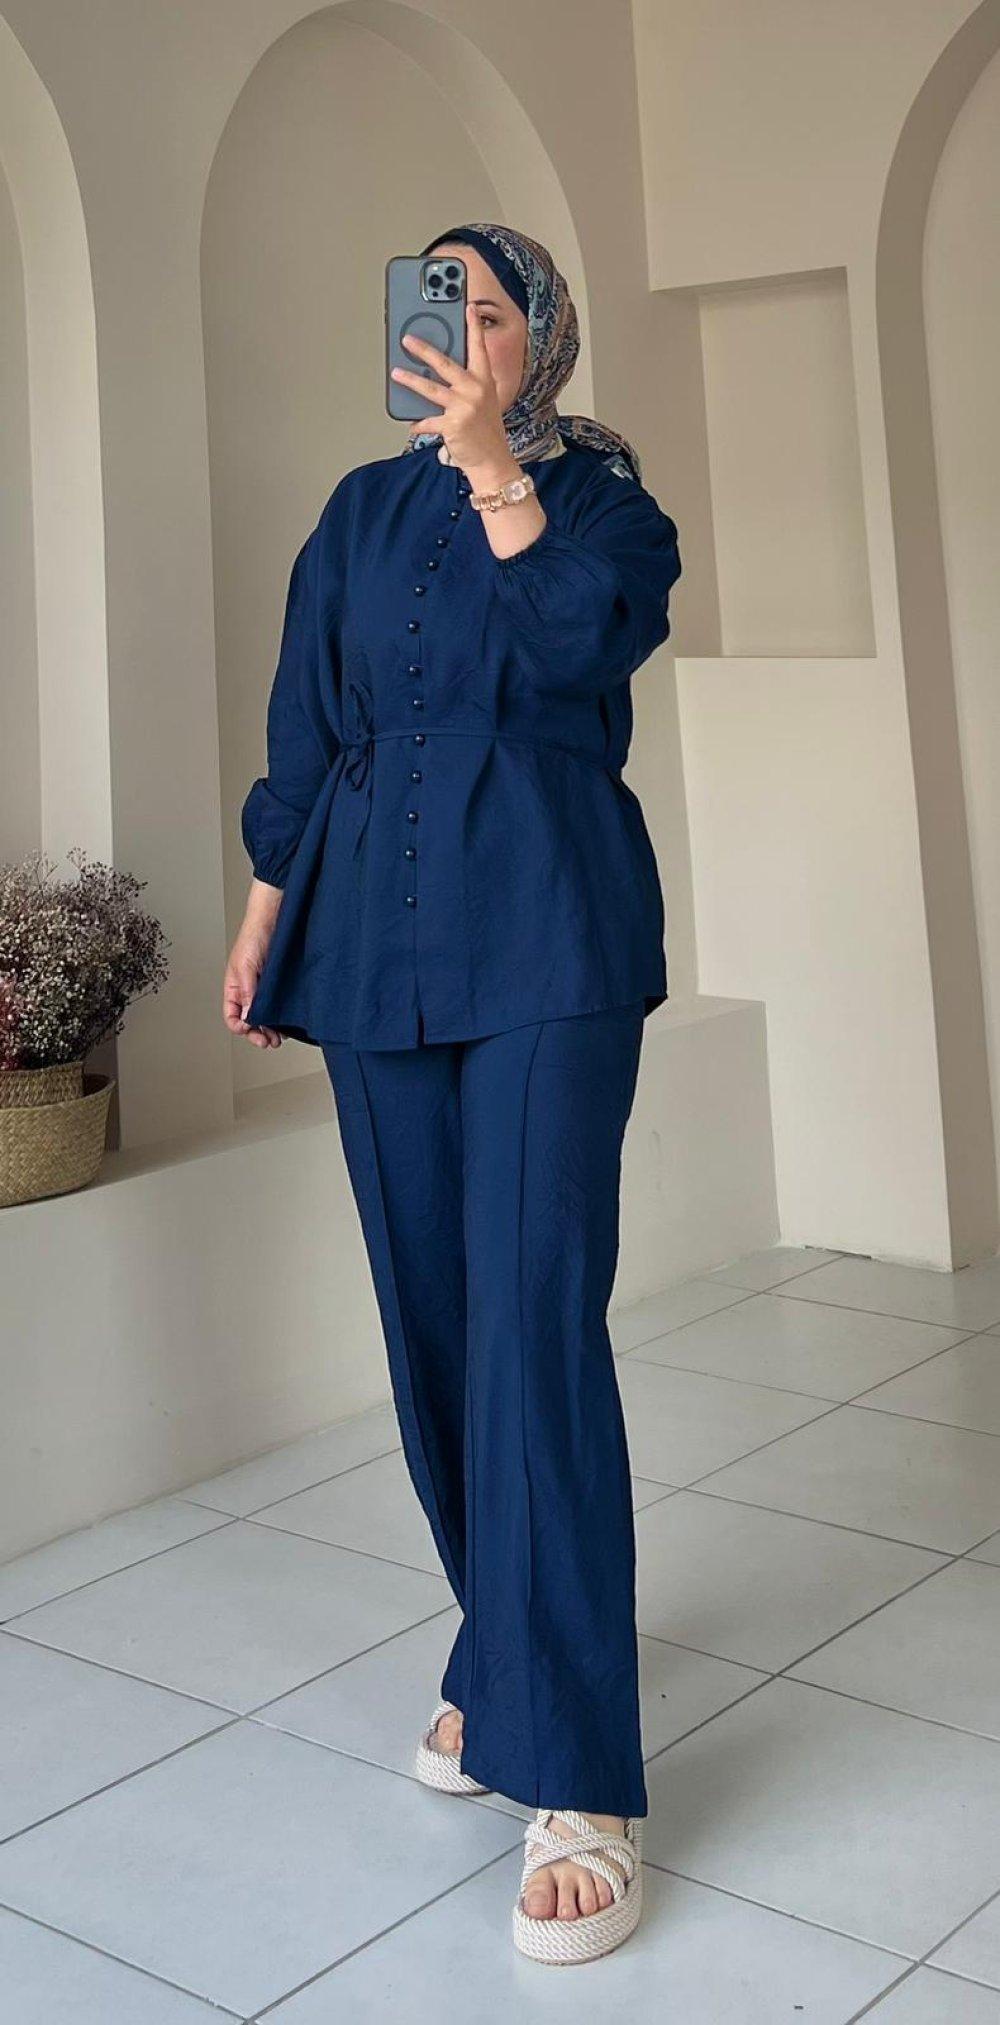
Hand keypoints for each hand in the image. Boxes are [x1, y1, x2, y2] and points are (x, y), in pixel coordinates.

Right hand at [223, 919, 281, 1047]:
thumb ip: (246, 993)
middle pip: (248, 1021)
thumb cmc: (253, 936)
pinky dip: (280, 1018)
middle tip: (269, 1042)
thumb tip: (247, 1017)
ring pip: (263, 1017)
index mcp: (234, 988)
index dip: (240, 1027)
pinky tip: (285, 1023)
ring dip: (269, 1029)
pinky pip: (277, 1007)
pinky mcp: (279, 986)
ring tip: (278, 1038)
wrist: (274, 919)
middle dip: (257, 1034)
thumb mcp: (246, 967)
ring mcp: (264, 989)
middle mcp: (247, 991)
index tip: (252, 1032)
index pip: (232, 1016)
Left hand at [391, 305, 514, 477]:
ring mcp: (464, 407)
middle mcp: (475, 391)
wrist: (492, 461)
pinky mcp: (453, 425)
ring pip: (431, 389)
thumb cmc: (486, 430)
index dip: (473, 326)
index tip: (467, 307)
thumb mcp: (484, 400)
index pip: (479, 348)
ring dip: (410, 380)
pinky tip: (411, 422)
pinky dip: (418, 423)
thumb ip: (469, 383)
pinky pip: (428, 421)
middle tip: (407, 339)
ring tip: (396, 373)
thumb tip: (438, 371)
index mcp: (484, 381)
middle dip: (424, 349)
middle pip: (445, 364)